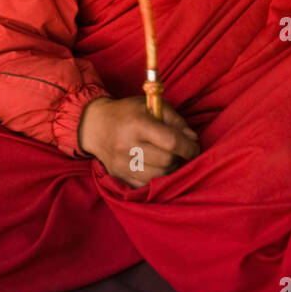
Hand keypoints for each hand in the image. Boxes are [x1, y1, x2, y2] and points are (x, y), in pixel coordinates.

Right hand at [78, 95, 199, 187]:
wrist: (95, 126)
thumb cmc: (128, 112)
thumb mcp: (151, 105)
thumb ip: (175, 120)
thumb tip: (193, 139)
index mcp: (138, 124)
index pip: (171, 141)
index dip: (189, 147)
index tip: (195, 148)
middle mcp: (127, 145)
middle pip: (166, 161)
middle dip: (178, 157)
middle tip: (178, 150)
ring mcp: (121, 164)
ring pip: (159, 176)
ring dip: (169, 169)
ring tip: (166, 158)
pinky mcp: (118, 177)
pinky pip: (145, 185)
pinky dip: (156, 178)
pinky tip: (155, 166)